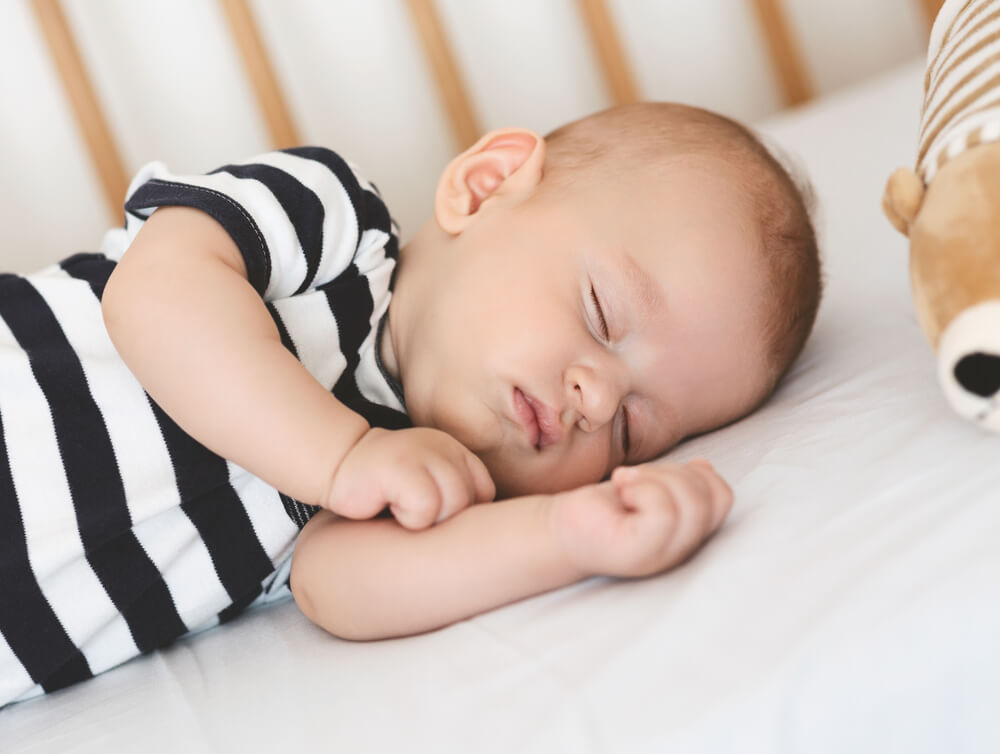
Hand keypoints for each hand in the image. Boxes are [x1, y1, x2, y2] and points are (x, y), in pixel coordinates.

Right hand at [325, 427, 495, 528]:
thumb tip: (486, 536)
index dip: (460, 513)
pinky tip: (387, 503)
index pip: (484, 493)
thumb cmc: (385, 490)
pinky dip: (408, 517)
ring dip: (424, 519)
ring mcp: (422, 452)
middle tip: (411, 510)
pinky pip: (425, 507)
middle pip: (469, 501)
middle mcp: (444, 447)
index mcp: (455, 453)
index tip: (430, 511)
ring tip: (399, 506)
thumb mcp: (430, 486)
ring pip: (452, 504)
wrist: (338, 467)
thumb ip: (457, 499)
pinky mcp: (400, 464)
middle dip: (441, 518)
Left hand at [549, 459, 732, 577]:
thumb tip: (704, 467)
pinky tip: (620, 491)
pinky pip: (663, 513)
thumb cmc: (604, 506)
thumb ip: (679, 481)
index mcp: (689, 532)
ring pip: (691, 503)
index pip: (723, 497)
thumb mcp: (649, 486)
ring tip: (625, 484)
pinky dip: (642, 489)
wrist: (560, 527)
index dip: (697, 473)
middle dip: (675, 471)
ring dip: (655, 477)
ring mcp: (663, 555)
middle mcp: (681, 549)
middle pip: (713, 497)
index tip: (659, 473)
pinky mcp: (639, 554)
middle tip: (636, 477)